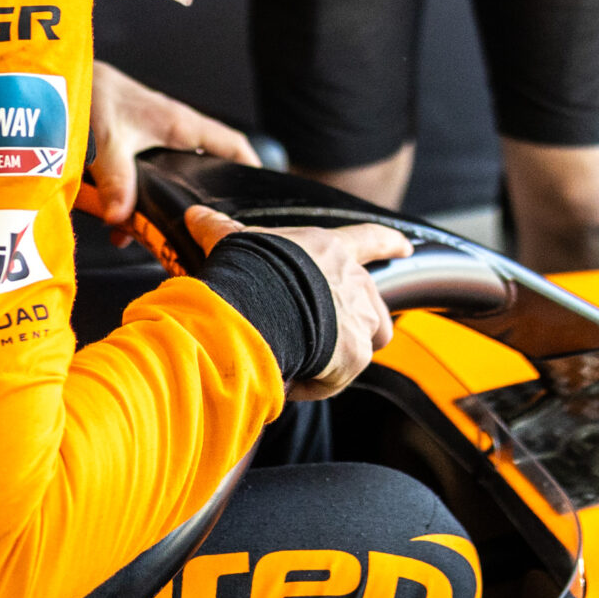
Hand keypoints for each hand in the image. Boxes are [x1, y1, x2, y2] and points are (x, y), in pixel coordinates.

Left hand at [79, 62, 258, 242]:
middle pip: (203, 169)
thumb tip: (121, 216)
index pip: (231, 145)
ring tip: (144, 234)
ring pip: (169, 177)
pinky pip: (143, 176)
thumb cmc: (93, 92)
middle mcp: (172, 131)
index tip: (259, 197)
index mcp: (180, 125)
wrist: (61, 77)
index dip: (250, 168)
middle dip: (200, 201)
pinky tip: (115, 219)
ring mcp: (152, 137)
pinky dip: (133, 198)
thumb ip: (117, 178)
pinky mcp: (130, 143)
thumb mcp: (109, 140)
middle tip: (198, 230)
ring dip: (158, 204)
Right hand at [185, 204, 406, 400]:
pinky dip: (316, 382)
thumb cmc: (249, 270)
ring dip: (344, 354)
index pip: (369, 239)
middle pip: (373, 303)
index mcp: (330, 249)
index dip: (387, 242)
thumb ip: (218, 229)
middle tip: (320, 335)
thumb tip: (194, 215)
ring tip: (307, 360)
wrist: (259, 309)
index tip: (405, 247)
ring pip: (368, 341)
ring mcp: (360, 318)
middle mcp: (354, 281)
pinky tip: (289, 379)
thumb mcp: (233, 242)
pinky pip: (339, 377)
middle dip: (353, 320)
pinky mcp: (356, 354)